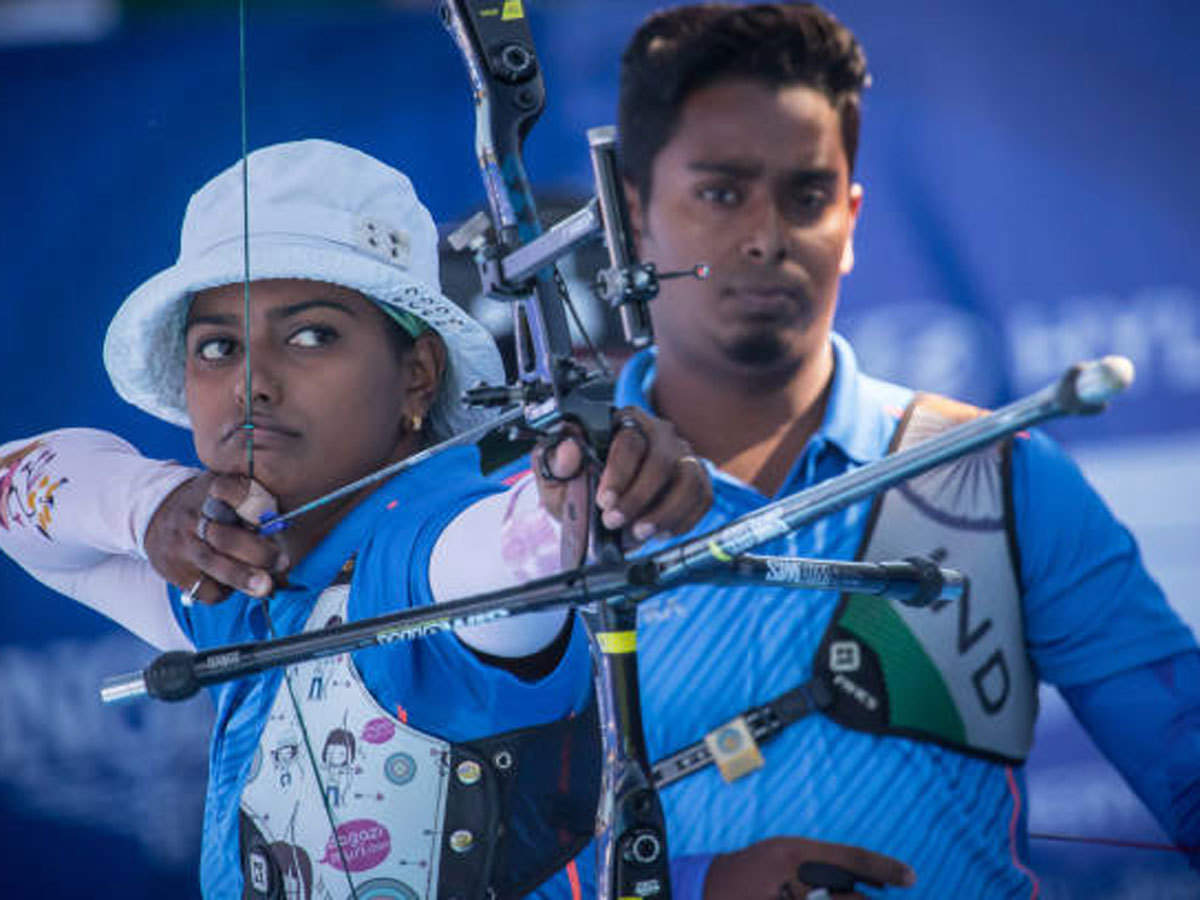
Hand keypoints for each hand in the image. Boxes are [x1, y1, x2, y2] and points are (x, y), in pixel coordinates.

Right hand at [144, 472, 286, 603]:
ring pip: (213, 564)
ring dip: (242, 577)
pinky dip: (224, 591)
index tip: (271, 517)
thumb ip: (251, 498)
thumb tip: (281, 524)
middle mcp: (194, 517)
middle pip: (225, 536)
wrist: (155, 514)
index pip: (233, 492)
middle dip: (257, 553)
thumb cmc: (206, 503)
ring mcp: (182, 544)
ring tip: (266, 587)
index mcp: (212, 490)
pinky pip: (204, 588)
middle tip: (282, 562)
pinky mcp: (174, 570)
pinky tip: (233, 583)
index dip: (253, 505)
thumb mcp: (223, 486)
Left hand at [534, 406, 711, 543]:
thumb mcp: (556, 478)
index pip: (630, 441)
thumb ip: (555, 462)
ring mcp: (682, 456)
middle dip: (638, 498)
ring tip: (640, 532)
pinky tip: (659, 532)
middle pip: (662, 461)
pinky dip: (682, 520)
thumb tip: (569, 449)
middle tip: (614, 522)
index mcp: (623, 423)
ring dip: (665, 512)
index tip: (604, 501)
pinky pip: (702, 498)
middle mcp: (659, 434)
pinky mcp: (697, 479)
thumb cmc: (580, 487)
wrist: (596, 510)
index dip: (619, 473)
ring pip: (688, 480)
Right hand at [704, 836, 915, 899]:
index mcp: (795, 854)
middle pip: (851, 896)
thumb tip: (871, 881)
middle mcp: (793, 877)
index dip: (885, 868)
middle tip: (861, 896)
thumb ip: (825, 863)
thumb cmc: (756, 869)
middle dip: (862, 898)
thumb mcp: (787, 854)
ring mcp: (788, 899)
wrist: (711, 890)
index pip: (852, 858)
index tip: (911, 877)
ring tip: (835, 897)